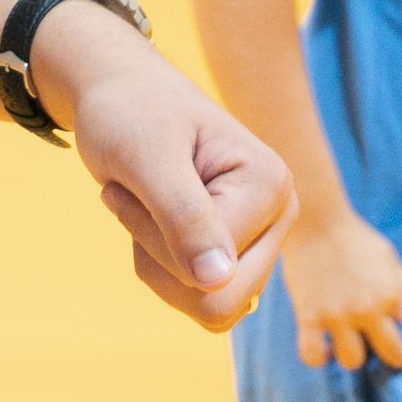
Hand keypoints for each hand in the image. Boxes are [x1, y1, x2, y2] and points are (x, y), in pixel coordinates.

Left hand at [47, 15, 294, 330]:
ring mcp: (260, 235)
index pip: (213, 274)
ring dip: (156, 262)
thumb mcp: (147, 157)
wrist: (121, 94)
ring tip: (145, 202)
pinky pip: (196, 299)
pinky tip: (152, 219)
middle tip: (138, 198)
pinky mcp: (238, 249)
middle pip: (218, 302)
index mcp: (272, 186)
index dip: (154, 237)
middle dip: (159, 259)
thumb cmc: (131, 112)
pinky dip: (159, 266)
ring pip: (207, 307)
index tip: (138, 179)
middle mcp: (279, 215)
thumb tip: (219, 282)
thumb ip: (184, 217)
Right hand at [280, 210, 401, 372]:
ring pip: (351, 360)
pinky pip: (311, 353)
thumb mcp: (389, 256)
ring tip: (349, 344)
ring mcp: (337, 315)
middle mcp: (366, 309)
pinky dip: (317, 358)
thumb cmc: (355, 237)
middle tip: (389, 355)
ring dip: (352, 356)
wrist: (318, 222)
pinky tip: (323, 348)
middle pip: (387, 354)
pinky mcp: (309, 315)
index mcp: (389, 295)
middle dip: (392, 359)